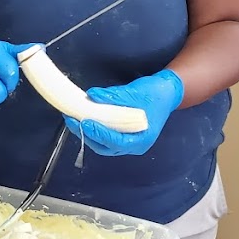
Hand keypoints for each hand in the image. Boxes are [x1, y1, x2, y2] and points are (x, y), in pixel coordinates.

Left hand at [66, 70, 183, 155]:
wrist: (166, 92)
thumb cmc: (155, 93)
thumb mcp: (135, 92)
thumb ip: (113, 96)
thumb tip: (92, 95)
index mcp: (142, 139)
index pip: (116, 141)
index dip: (99, 133)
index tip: (85, 122)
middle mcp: (134, 145)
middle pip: (106, 146)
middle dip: (87, 134)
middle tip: (72, 119)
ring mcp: (128, 142)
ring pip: (102, 144)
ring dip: (87, 133)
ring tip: (74, 119)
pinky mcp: (122, 136)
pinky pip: (104, 137)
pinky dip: (93, 130)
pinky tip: (84, 119)